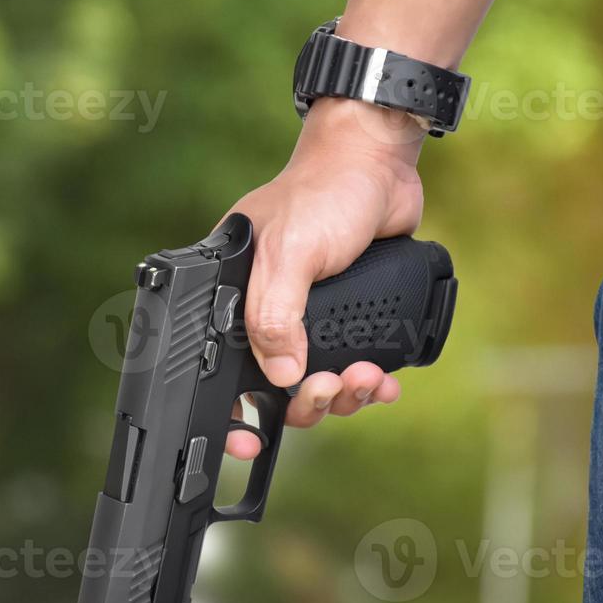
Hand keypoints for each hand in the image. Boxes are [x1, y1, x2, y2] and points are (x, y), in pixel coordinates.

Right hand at [224, 98, 425, 459]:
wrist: (379, 163)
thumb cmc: (323, 191)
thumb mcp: (288, 252)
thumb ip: (276, 314)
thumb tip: (281, 374)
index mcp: (233, 296)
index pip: (217, 367)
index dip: (230, 411)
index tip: (248, 439)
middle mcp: (268, 311)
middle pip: (275, 388)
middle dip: (307, 400)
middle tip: (329, 387)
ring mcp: (310, 316)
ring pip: (317, 384)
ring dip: (343, 394)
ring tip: (367, 380)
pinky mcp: (351, 316)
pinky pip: (353, 369)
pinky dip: (369, 382)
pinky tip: (385, 379)